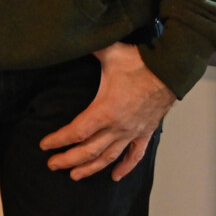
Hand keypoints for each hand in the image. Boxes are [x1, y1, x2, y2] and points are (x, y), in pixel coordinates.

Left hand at [40, 42, 174, 181]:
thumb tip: (74, 38)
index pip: (76, 132)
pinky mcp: (145, 133)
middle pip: (88, 150)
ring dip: (91, 168)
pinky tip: (115, 176)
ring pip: (108, 157)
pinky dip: (125, 168)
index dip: (59, 140)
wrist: (170, 71)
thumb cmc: (140, 63)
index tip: (44, 145)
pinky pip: (135, 156)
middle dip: (68, 159)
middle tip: (52, 165)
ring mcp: (132, 132)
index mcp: (105, 110)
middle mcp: (117, 126)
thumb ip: (90, 48)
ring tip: (75, 176)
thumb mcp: (110, 52)